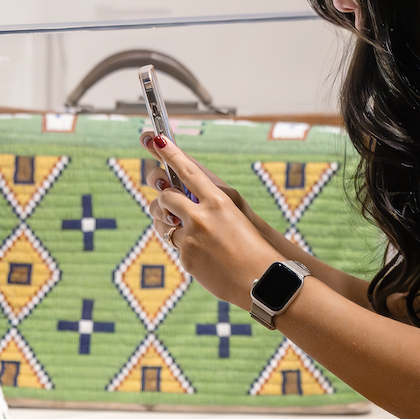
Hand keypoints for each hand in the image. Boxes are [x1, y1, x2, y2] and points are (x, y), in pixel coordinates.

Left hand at [144, 133, 281, 309]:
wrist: (262, 280)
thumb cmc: (252, 244)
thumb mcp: (235, 214)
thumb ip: (208, 201)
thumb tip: (180, 193)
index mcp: (218, 201)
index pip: (188, 170)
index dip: (170, 153)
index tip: (156, 138)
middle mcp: (202, 217)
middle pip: (165, 196)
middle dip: (163, 198)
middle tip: (168, 202)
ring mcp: (191, 238)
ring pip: (162, 221)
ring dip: (166, 221)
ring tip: (181, 227)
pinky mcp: (185, 256)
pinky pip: (172, 243)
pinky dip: (181, 244)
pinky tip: (198, 250)